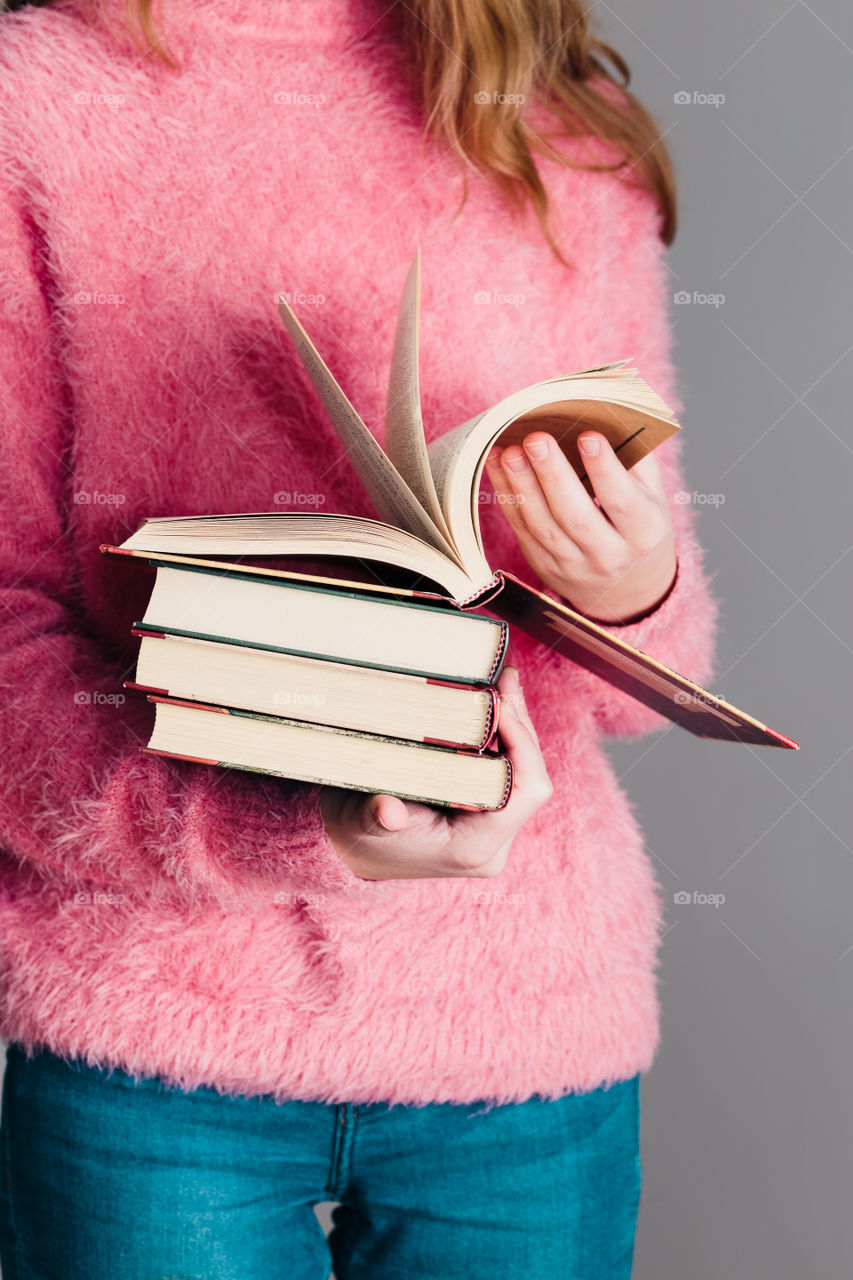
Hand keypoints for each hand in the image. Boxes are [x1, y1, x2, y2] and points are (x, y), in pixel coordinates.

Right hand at [319, 667, 552, 880]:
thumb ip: (376, 816)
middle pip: (529, 775)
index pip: (525, 793)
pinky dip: (502, 735)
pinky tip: (493, 702)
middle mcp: (492, 841)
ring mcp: (493, 826)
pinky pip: (508, 769)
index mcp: (472, 847)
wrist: (354, 850)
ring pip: (522, 769)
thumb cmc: (357, 834)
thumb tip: (389, 810)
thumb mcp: (359, 822)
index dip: (523, 746)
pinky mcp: (487, 810)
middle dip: (520, 724)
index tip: (500, 706)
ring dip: (514, 725)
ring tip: (502, 681)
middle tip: (505, 679)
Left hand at [485, 430, 676, 623]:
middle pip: (575, 515)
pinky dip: (507, 496)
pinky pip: (522, 529)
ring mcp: (573, 565)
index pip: (622, 501)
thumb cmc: (639, 527)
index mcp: (643, 533)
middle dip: (552, 475)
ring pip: (542, 525)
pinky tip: (498, 466)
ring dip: (521, 485)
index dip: (605, 469)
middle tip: (536, 438)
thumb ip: (634, 462)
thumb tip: (603, 417)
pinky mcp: (544, 566)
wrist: (628, 589)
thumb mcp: (652, 498)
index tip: (588, 435)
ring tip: (510, 450)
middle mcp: (608, 554)